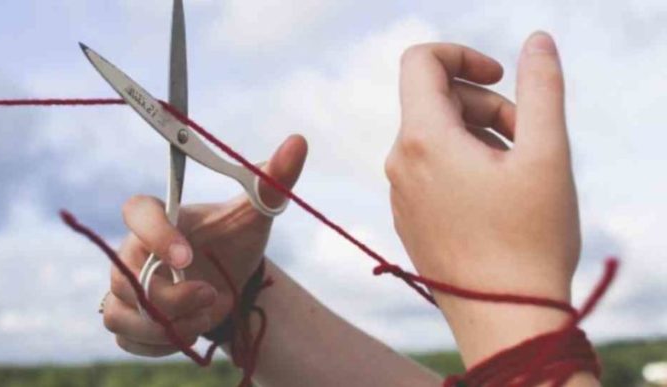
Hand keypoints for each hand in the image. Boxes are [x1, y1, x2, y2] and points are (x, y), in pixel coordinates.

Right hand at [102, 135, 306, 356]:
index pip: (136, 213)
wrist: (232, 281)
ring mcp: (124, 288)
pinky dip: (161, 344)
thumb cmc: (235, 240)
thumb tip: (299, 142)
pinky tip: (191, 331)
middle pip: (129, 278)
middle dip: (173, 296)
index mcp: (158, 216)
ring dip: (169, 325)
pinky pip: (128, 339)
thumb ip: (272, 181)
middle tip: (213, 294)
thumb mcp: (256, 214)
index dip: (155, 234)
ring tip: (208, 315)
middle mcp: (132, 251)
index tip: (187, 256)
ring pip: (122, 314)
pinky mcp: (128, 320)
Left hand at [386, 32, 581, 364]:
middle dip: (486, 105)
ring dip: (479, 137)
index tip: (501, 77)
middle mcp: (399, 164)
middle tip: (528, 137)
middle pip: (436, 101)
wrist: (504, 321)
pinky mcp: (409, 219)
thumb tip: (536, 41)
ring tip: (517, 172)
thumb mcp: (546, 154)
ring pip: (436, 138)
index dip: (463, 56)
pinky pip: (431, 171)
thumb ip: (541, 88)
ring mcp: (400, 195)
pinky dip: (464, 166)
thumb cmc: (529, 240)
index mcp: (422, 140)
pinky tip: (497, 199)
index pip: (420, 62)